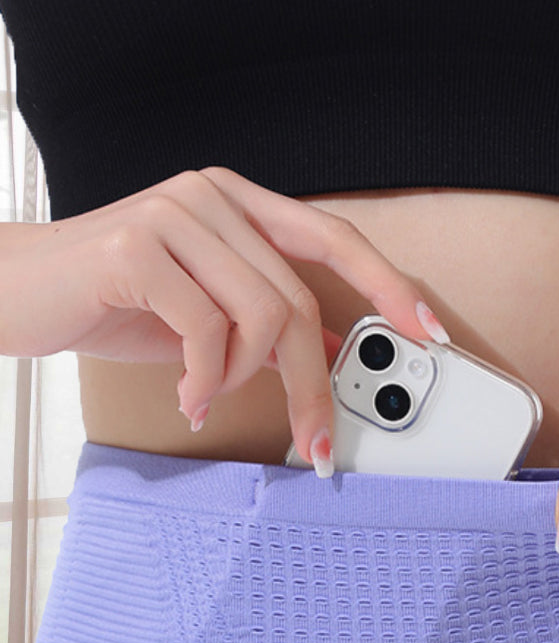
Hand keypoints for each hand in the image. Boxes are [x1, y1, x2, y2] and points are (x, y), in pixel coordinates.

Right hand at [0, 167, 449, 474]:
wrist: (16, 290)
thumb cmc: (116, 302)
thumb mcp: (208, 315)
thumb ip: (267, 324)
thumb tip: (332, 352)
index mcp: (239, 204)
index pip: (335, 240)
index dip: (388, 286)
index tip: (428, 332)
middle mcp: (213, 197)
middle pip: (299, 300)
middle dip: (313, 383)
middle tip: (317, 439)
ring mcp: (175, 215)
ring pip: (262, 315)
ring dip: (245, 379)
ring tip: (207, 396)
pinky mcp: (137, 248)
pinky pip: (207, 331)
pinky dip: (206, 379)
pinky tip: (185, 394)